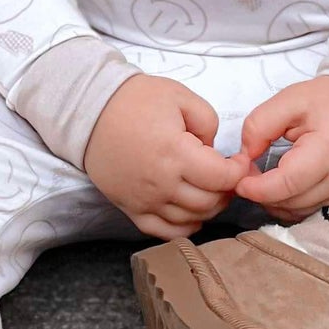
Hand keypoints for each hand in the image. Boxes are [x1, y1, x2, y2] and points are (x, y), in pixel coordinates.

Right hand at [83, 73, 246, 240]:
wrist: (90, 111)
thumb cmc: (135, 100)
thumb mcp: (179, 96)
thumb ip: (208, 121)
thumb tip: (214, 150)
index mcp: (176, 153)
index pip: (222, 178)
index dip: (238, 171)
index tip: (239, 161)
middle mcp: (162, 183)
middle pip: (209, 202)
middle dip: (226, 190)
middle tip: (226, 175)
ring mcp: (145, 200)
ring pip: (191, 219)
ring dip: (208, 208)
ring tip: (210, 189)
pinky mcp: (131, 208)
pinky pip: (164, 232)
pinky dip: (184, 228)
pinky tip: (191, 214)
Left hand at [231, 77, 328, 222]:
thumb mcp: (292, 99)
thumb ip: (260, 124)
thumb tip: (244, 155)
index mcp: (327, 151)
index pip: (287, 184)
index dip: (257, 188)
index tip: (239, 180)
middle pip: (292, 202)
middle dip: (263, 194)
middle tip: (249, 174)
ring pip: (302, 211)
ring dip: (278, 201)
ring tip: (266, 178)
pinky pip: (315, 210)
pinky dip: (295, 202)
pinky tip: (287, 185)